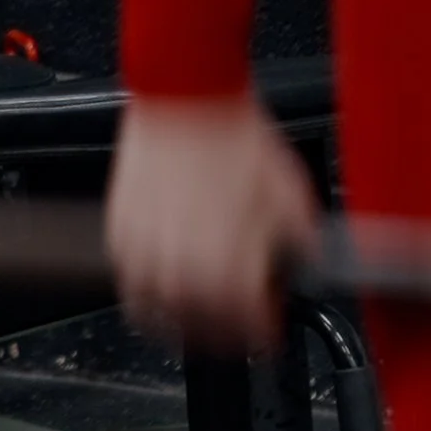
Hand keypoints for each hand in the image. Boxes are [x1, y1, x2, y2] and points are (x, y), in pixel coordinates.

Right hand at [106, 94, 320, 352]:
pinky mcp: (120, 232)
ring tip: (200, 317)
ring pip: (161, 316)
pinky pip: (130, 285)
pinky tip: (163, 290)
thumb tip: (310, 267)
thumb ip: (303, 247)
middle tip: (240, 323)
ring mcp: (146, 252)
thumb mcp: (293, 197)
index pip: (250, 330)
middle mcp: (183, 268)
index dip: (267, 334)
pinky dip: (148, 296)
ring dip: (184, 322)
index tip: (271, 327)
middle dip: (227, 332)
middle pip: (204, 332)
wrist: (186, 96)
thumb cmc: (234, 138)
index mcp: (230, 268)